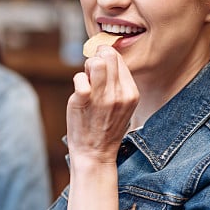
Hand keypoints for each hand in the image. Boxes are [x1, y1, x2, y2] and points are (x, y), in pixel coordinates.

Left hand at [66, 45, 138, 167]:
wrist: (95, 153)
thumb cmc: (104, 128)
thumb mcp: (121, 105)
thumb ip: (116, 84)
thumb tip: (103, 58)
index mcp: (131, 93)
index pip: (119, 59)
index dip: (105, 58)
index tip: (98, 68)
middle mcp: (119, 94)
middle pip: (108, 56)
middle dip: (95, 59)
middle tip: (90, 73)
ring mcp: (102, 98)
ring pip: (95, 62)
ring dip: (87, 67)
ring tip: (86, 80)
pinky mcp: (83, 101)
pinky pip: (79, 77)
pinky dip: (77, 80)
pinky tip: (79, 92)